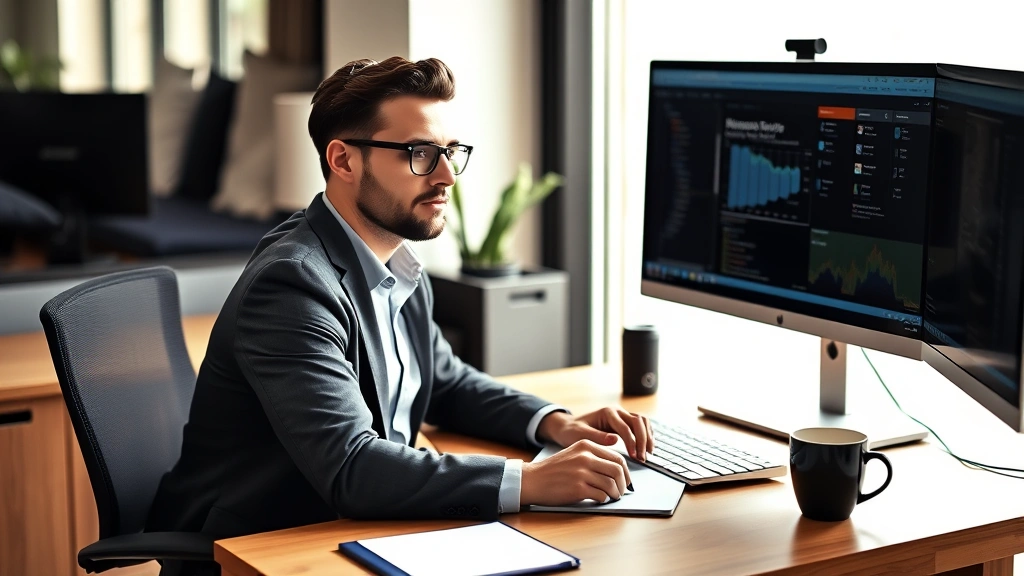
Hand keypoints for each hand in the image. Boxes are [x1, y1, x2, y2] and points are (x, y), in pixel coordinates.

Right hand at [521, 440, 631, 505]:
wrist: (533, 480)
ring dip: (615, 493)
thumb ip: (593, 456)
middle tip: (622, 490)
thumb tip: (617, 469)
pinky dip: (604, 499)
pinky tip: (600, 499)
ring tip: (613, 497)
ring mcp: (582, 473)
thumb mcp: (574, 454)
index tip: (626, 479)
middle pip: (618, 470)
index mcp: (586, 445)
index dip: (626, 471)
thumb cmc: (553, 470)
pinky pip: (601, 495)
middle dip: (624, 483)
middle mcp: (585, 457)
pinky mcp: (578, 489)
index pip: (617, 457)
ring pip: (611, 484)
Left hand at [537, 407, 654, 460]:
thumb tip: (615, 440)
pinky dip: (647, 435)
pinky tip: (647, 447)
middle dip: (643, 440)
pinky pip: (641, 425)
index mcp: (607, 413)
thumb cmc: (572, 431)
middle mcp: (617, 411)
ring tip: (648, 454)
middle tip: (643, 458)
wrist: (568, 427)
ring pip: (643, 422)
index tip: (635, 456)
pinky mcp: (624, 422)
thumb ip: (597, 437)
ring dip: (648, 437)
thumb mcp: (581, 435)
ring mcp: (622, 415)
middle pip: (638, 422)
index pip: (625, 427)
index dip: (632, 442)